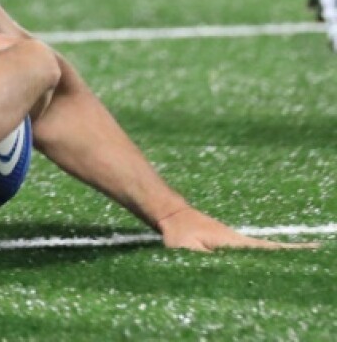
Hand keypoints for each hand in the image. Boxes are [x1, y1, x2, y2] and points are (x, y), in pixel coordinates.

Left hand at [157, 206, 319, 251]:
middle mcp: (238, 241)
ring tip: (300, 258)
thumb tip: (224, 271)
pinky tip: (265, 264)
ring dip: (279, 255)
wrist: (169, 213)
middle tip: (315, 254)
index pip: (268, 248)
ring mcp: (233, 241)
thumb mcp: (186, 249)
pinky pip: (248, 252)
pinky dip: (262, 256)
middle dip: (292, 254)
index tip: (312, 248)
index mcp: (234, 243)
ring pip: (260, 251)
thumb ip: (203, 261)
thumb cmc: (176, 232)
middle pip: (270, 250)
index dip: (289, 250)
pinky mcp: (226, 244)